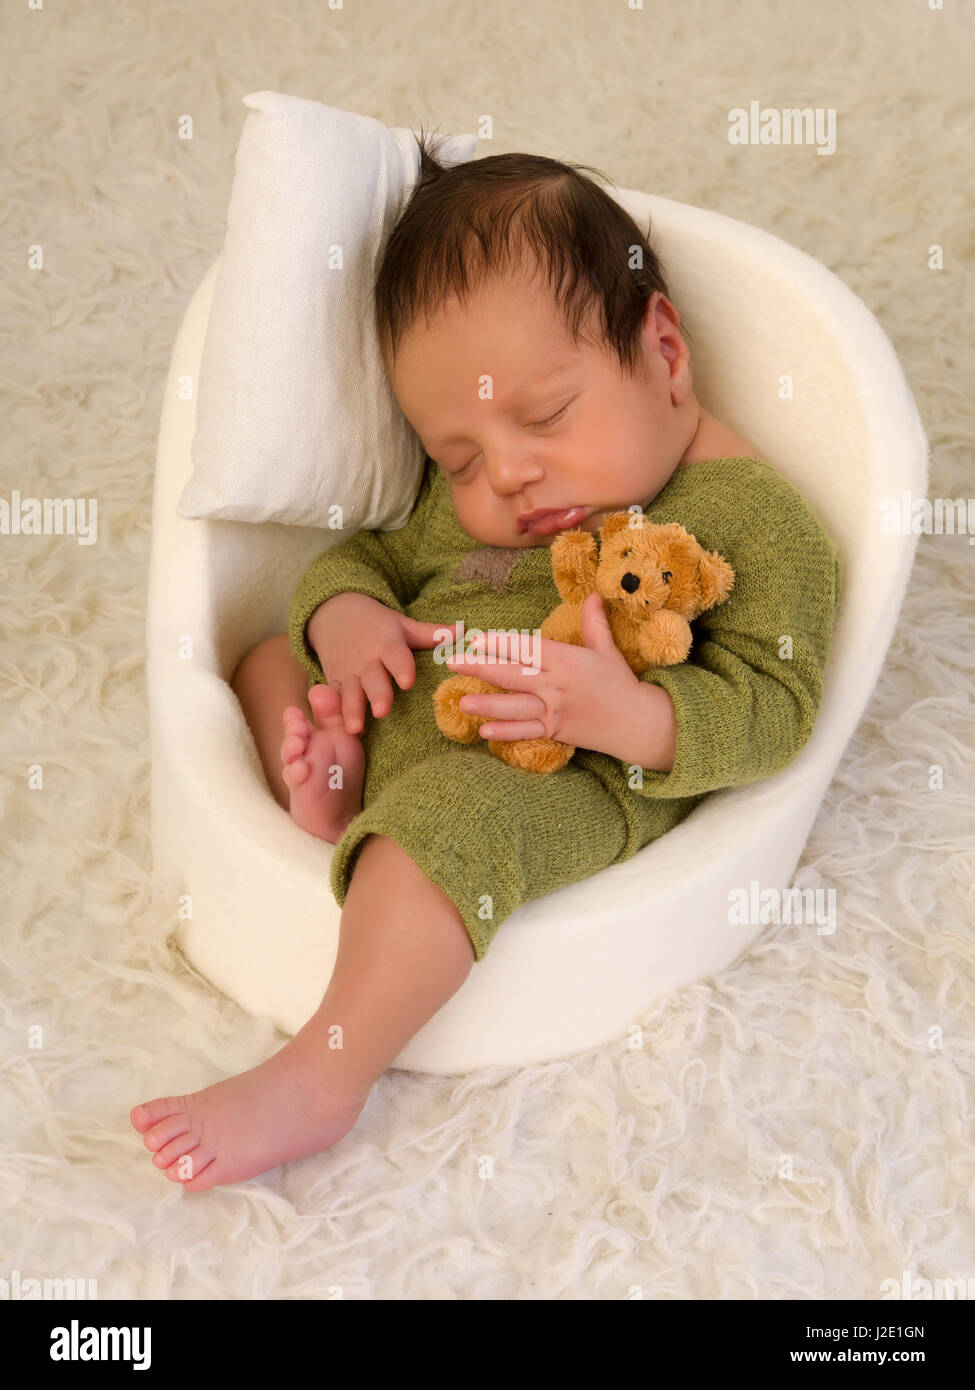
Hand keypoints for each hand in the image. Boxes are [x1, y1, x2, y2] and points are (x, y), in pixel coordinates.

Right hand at [307, 593, 463, 734]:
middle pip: (373, 679)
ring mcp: (349, 672)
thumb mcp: (403, 625)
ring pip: (350, 693)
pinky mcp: (334, 682)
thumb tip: (464, 632)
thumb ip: (431, 633)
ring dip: (352, 710)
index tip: (408, 682)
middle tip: (383, 711)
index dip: (402, 668)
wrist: (335, 614)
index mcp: (387, 643)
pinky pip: (334, 699)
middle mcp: (367, 659)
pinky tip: (339, 731)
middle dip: (378, 695)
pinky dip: (335, 714)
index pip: (396, 655)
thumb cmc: (377, 624)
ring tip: (356, 728)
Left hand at [444, 592, 639, 756]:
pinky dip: (506, 732)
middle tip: (452, 664)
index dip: (502, 643)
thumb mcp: (607, 649)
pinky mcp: (556, 732)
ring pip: (516, 707)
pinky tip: (484, 731)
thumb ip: (594, 623)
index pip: (528, 649)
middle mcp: (557, 686)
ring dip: (487, 705)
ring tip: (460, 702)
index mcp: (567, 661)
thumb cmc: (620, 683)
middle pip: (513, 675)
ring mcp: (555, 711)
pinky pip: (527, 733)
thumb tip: (593, 594)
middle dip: (480, 669)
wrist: (636, 722)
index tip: (477, 638)